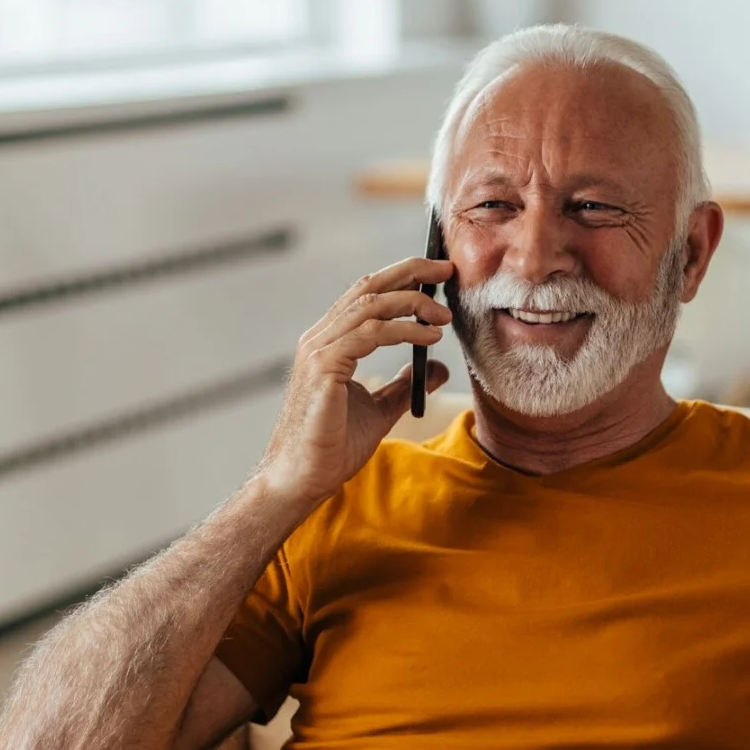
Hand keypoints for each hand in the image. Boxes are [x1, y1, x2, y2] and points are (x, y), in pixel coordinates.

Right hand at [255, 256, 452, 514]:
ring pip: (370, 305)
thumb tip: (437, 366)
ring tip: (444, 317)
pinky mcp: (323, 367)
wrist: (302, 479)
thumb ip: (404, 385)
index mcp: (328, 342)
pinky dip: (404, 331)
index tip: (438, 277)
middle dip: (411, 272)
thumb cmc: (331, 447)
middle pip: (368, 287)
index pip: (366, 294)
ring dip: (413, 303)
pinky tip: (429, 339)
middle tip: (446, 270)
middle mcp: (319, 338)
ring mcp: (318, 350)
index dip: (403, 278)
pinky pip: (370, 334)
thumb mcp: (379, 409)